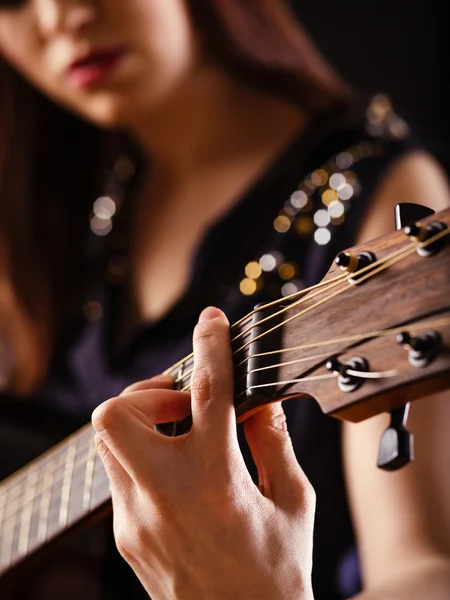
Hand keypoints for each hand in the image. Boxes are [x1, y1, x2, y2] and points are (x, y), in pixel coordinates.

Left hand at [92, 307, 315, 599]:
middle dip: (149, 392)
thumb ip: (274, 440)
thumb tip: (260, 399)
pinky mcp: (124, 535)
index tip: (212, 321)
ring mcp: (135, 519)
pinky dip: (144, 454)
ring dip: (144, 421)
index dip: (211, 347)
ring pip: (109, 440)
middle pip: (117, 414)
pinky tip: (178, 471)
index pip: (209, 395)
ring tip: (184, 434)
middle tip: (186, 404)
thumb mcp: (293, 500)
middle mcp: (164, 498)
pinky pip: (119, 472)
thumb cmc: (277, 574)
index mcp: (216, 484)